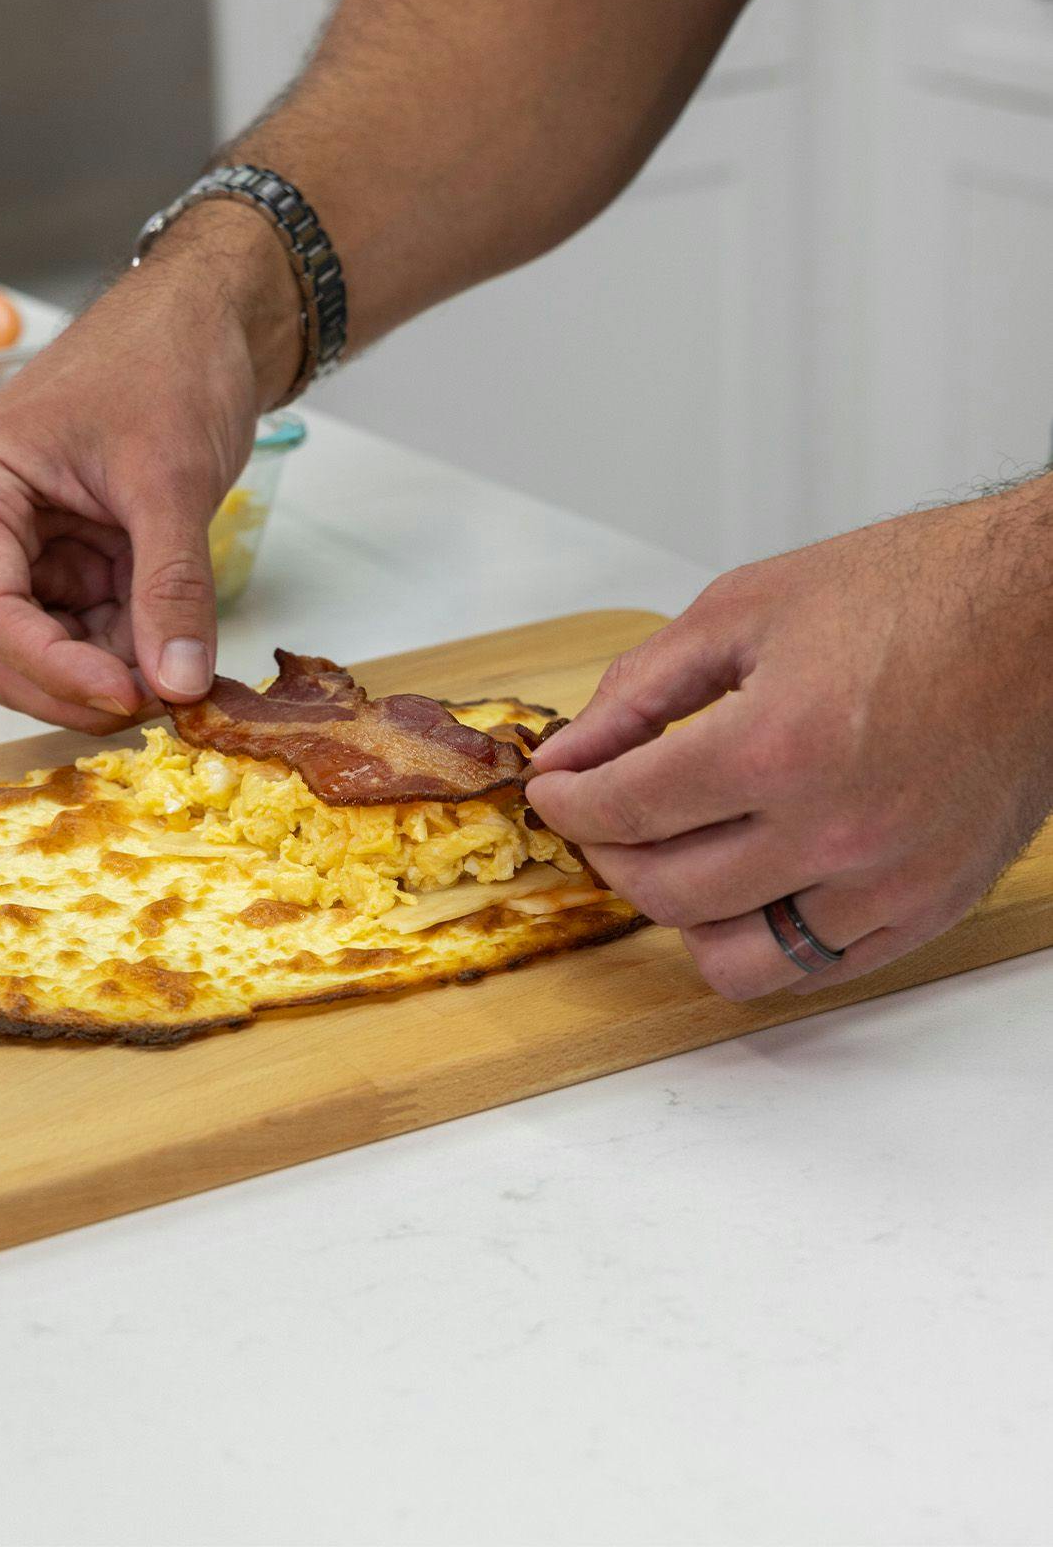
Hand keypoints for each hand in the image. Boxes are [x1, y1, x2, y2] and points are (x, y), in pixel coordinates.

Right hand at [0, 204, 299, 732]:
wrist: (208, 322)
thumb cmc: (166, 362)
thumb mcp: (170, 480)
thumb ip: (171, 586)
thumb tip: (176, 682)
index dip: (55, 670)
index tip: (128, 699)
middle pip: (8, 652)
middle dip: (80, 688)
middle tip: (163, 704)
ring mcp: (36, 552)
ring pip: (54, 655)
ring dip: (114, 679)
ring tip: (185, 679)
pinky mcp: (83, 564)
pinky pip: (96, 634)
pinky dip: (136, 656)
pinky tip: (183, 659)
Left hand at [526, 482, 1052, 997]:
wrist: (1043, 614)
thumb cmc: (916, 592)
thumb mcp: (748, 607)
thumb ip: (641, 688)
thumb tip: (571, 751)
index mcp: (779, 746)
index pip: (626, 810)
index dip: (570, 802)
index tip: (558, 789)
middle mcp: (834, 833)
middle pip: (663, 891)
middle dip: (608, 852)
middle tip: (604, 816)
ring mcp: (885, 884)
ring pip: (730, 958)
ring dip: (678, 912)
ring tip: (675, 855)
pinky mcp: (926, 909)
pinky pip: (809, 969)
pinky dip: (757, 940)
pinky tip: (745, 883)